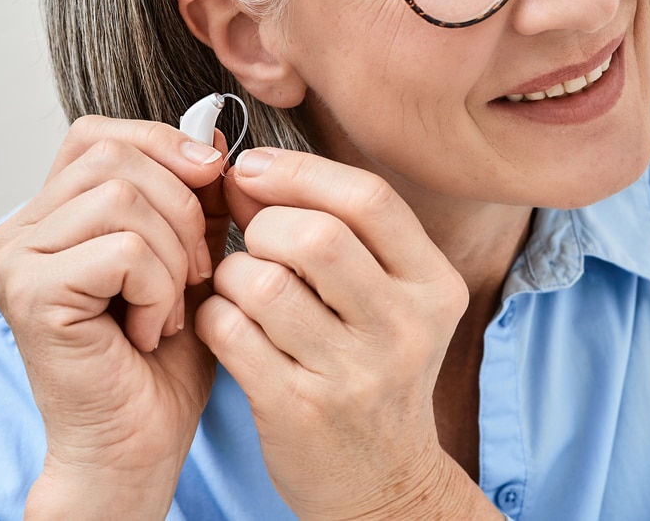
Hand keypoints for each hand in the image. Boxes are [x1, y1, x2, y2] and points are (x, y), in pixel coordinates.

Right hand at [0, 116, 230, 517]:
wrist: (138, 445)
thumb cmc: (162, 361)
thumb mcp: (191, 257)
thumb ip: (196, 197)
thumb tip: (213, 135)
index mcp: (49, 215)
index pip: (100, 135)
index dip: (163, 144)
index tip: (211, 181)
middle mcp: (18, 231)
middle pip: (118, 158)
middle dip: (183, 209)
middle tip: (194, 273)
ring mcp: (16, 260)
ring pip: (125, 199)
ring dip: (174, 257)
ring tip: (168, 309)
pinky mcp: (32, 293)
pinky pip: (125, 250)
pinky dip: (159, 290)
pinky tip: (149, 331)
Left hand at [197, 148, 495, 519]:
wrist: (382, 481)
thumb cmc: (374, 370)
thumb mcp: (384, 300)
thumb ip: (331, 231)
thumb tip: (247, 171)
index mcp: (434, 286)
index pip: (369, 199)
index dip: (301, 171)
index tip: (253, 169)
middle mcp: (405, 328)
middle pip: (314, 237)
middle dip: (264, 225)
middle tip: (253, 241)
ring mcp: (354, 375)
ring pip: (264, 283)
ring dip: (232, 274)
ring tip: (239, 287)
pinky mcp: (300, 411)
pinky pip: (231, 332)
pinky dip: (215, 315)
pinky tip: (227, 323)